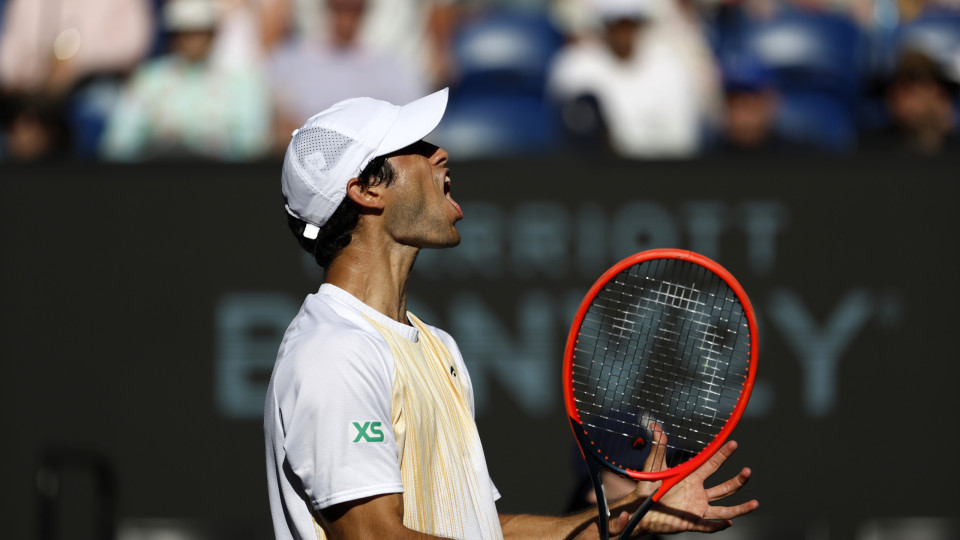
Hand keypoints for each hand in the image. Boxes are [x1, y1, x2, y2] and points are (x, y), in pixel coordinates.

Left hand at [627, 427, 758, 534]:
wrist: (639, 510)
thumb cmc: (647, 489)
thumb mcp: (654, 467)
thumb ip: (658, 448)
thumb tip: (656, 427)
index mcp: (691, 479)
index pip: (711, 464)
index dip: (722, 454)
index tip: (733, 443)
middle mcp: (698, 494)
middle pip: (724, 488)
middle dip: (738, 480)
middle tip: (748, 471)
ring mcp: (696, 509)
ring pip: (723, 509)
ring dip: (739, 508)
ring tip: (755, 503)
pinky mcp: (691, 522)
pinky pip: (708, 526)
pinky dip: (718, 526)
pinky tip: (728, 523)